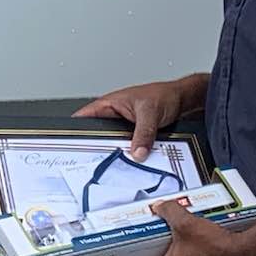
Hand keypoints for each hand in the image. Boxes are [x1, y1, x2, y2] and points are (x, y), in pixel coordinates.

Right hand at [73, 78, 197, 161]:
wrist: (183, 101)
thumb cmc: (164, 95)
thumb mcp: (150, 113)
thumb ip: (143, 133)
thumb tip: (137, 152)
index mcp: (109, 104)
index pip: (83, 119)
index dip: (74, 132)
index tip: (72, 146)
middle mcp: (114, 116)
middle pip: (98, 136)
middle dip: (98, 148)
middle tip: (99, 159)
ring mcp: (123, 128)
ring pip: (113, 144)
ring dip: (117, 151)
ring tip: (119, 160)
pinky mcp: (134, 136)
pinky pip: (127, 148)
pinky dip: (130, 154)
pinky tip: (134, 159)